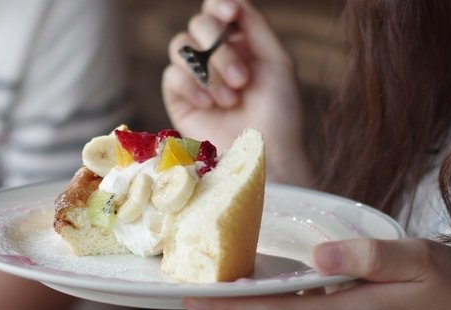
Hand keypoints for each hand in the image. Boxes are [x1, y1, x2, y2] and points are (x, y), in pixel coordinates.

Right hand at [163, 0, 308, 183]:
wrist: (266, 153)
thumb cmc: (279, 111)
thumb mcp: (277, 62)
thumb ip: (254, 26)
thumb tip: (233, 1)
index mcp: (240, 42)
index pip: (217, 9)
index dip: (219, 6)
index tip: (230, 17)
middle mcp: (214, 56)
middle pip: (198, 24)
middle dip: (220, 49)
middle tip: (241, 79)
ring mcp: (195, 77)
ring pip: (182, 47)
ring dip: (209, 71)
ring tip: (230, 99)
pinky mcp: (178, 100)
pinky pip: (171, 76)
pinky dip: (192, 87)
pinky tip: (211, 106)